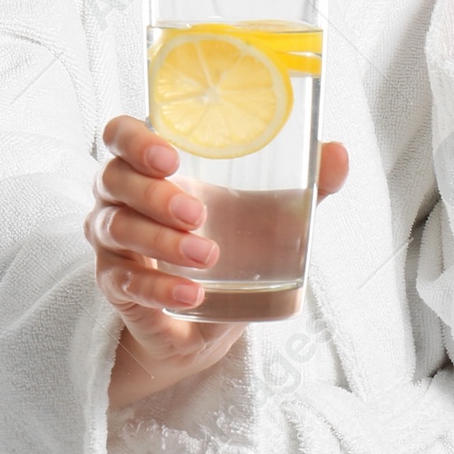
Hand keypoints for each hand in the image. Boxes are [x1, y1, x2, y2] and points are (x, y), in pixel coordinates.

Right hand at [88, 114, 348, 410]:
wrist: (212, 320)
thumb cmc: (235, 244)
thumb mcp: (272, 213)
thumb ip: (304, 183)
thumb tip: (340, 152)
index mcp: (154, 165)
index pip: (121, 134)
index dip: (135, 139)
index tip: (170, 157)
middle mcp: (123, 196)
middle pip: (114, 178)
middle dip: (155, 195)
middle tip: (199, 213)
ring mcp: (114, 241)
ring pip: (116, 228)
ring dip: (162, 243)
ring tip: (208, 257)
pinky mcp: (116, 285)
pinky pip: (125, 282)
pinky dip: (160, 288)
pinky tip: (191, 294)